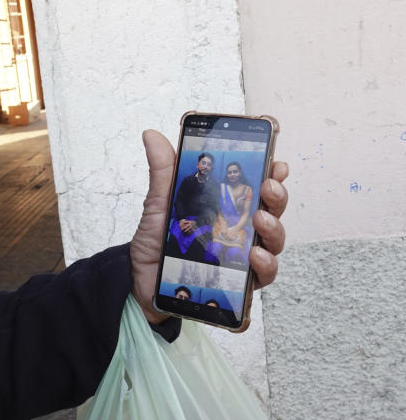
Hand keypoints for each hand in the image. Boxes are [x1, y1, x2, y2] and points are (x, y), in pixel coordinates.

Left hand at [130, 130, 288, 324]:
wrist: (143, 283)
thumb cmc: (156, 243)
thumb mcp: (159, 204)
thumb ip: (163, 172)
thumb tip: (153, 135)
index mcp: (225, 206)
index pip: (256, 186)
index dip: (272, 172)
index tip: (276, 162)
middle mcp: (239, 229)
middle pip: (272, 210)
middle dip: (276, 196)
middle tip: (269, 186)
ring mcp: (243, 255)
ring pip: (273, 242)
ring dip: (274, 229)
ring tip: (262, 221)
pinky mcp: (239, 282)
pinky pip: (261, 276)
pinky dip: (264, 266)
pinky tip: (256, 256)